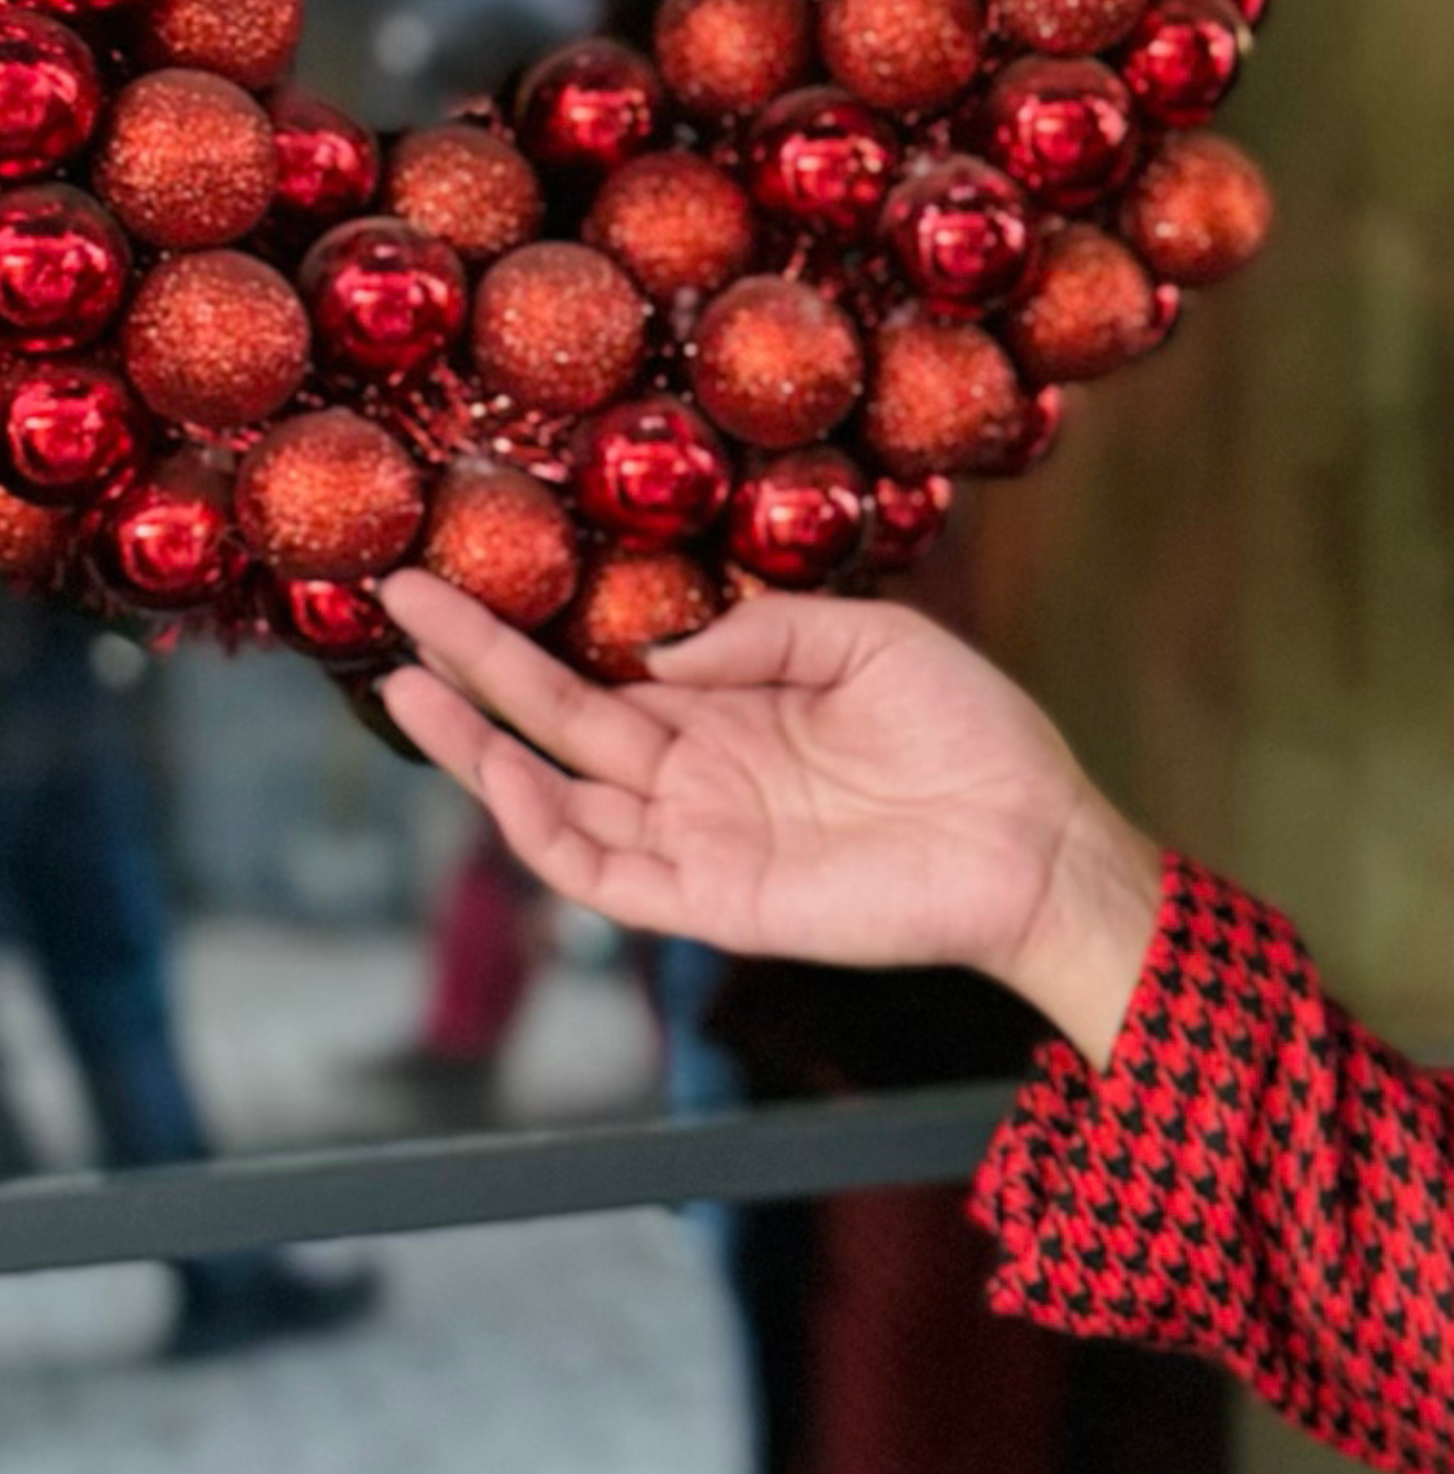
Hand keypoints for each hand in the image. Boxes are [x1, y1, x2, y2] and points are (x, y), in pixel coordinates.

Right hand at [375, 572, 1167, 1063]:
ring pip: (555, 796)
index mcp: (727, 712)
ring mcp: (697, 840)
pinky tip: (501, 767)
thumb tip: (651, 650)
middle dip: (472, 666)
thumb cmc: (973, 735)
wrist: (1036, 837)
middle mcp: (695, 777)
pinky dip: (542, 825)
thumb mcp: (872, 640)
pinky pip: (602, 870)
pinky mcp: (712, 900)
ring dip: (478, 747)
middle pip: (554, 720)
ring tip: (412, 682)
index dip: (528, 634)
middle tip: (398, 599)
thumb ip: (761, 636)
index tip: (459, 573)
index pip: (599, 673)